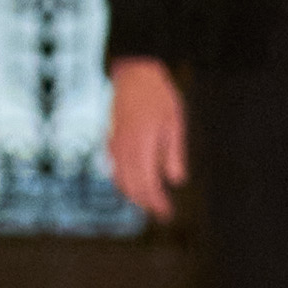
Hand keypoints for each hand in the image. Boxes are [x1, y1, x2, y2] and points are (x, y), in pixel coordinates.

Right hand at [108, 56, 189, 223]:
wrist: (134, 74)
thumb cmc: (158, 96)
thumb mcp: (174, 122)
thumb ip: (174, 153)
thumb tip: (176, 180)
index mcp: (142, 144)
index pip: (148, 183)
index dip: (157, 203)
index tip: (168, 213)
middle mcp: (124, 148)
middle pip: (133, 187)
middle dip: (148, 204)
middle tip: (163, 213)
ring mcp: (114, 145)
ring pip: (121, 181)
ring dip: (135, 196)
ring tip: (151, 204)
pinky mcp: (111, 141)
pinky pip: (115, 170)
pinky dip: (125, 183)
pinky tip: (136, 186)